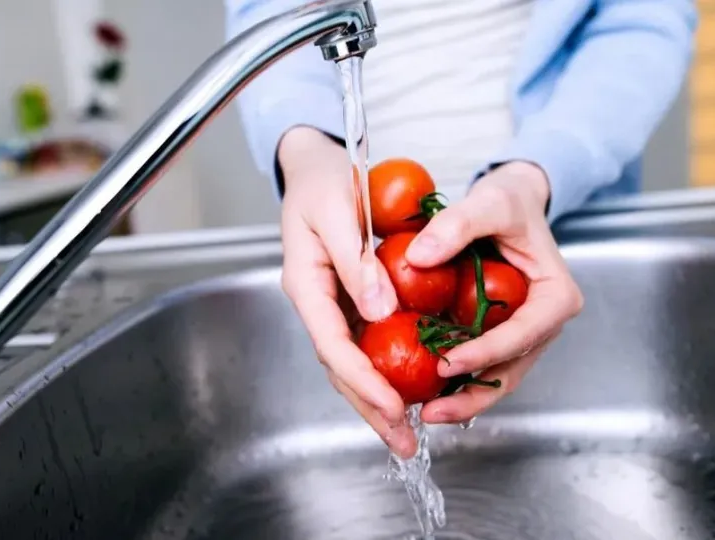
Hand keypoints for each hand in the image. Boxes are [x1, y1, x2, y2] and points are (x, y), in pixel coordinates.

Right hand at [277, 127, 417, 457]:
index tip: (392, 406)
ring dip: (377, 399)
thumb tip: (380, 311)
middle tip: (402, 442)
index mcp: (306, 283)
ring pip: (352, 362)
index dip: (361, 380)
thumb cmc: (323, 180)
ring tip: (407, 433)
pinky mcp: (350, 300)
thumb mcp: (339, 212)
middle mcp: (318, 301)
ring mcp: (333, 304)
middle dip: (370, 408)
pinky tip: (408, 389)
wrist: (316, 165)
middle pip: (340, 367)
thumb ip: (357, 262)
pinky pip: (365, 343)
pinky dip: (385, 370)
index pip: (332, 344)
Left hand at [405, 161, 584, 423]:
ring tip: (426, 414)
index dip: (486, 353)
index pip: (522, 335)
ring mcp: (523, 333)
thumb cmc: (509, 200)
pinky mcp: (499, 334)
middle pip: (511, 368)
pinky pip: (480, 362)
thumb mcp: (488, 201)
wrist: (510, 199)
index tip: (448, 363)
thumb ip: (456, 225)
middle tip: (433, 411)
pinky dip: (456, 378)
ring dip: (463, 397)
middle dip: (473, 394)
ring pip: (496, 375)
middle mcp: (543, 322)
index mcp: (555, 296)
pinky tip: (425, 391)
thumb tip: (418, 257)